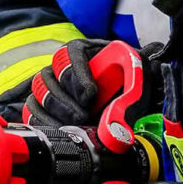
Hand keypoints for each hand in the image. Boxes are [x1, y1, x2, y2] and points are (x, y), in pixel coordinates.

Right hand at [24, 40, 155, 152]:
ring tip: (75, 126)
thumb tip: (150, 61)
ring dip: (55, 113)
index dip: (77, 74)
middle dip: (66, 100)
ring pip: (38, 94)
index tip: (91, 94)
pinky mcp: (43, 105)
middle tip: (83, 117)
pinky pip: (32, 111)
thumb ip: (137, 76)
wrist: (120, 99)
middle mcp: (60, 65)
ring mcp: (49, 85)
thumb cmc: (125, 83)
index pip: (69, 54)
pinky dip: (44, 123)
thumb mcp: (134, 77)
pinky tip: (61, 132)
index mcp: (81, 51)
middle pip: (49, 76)